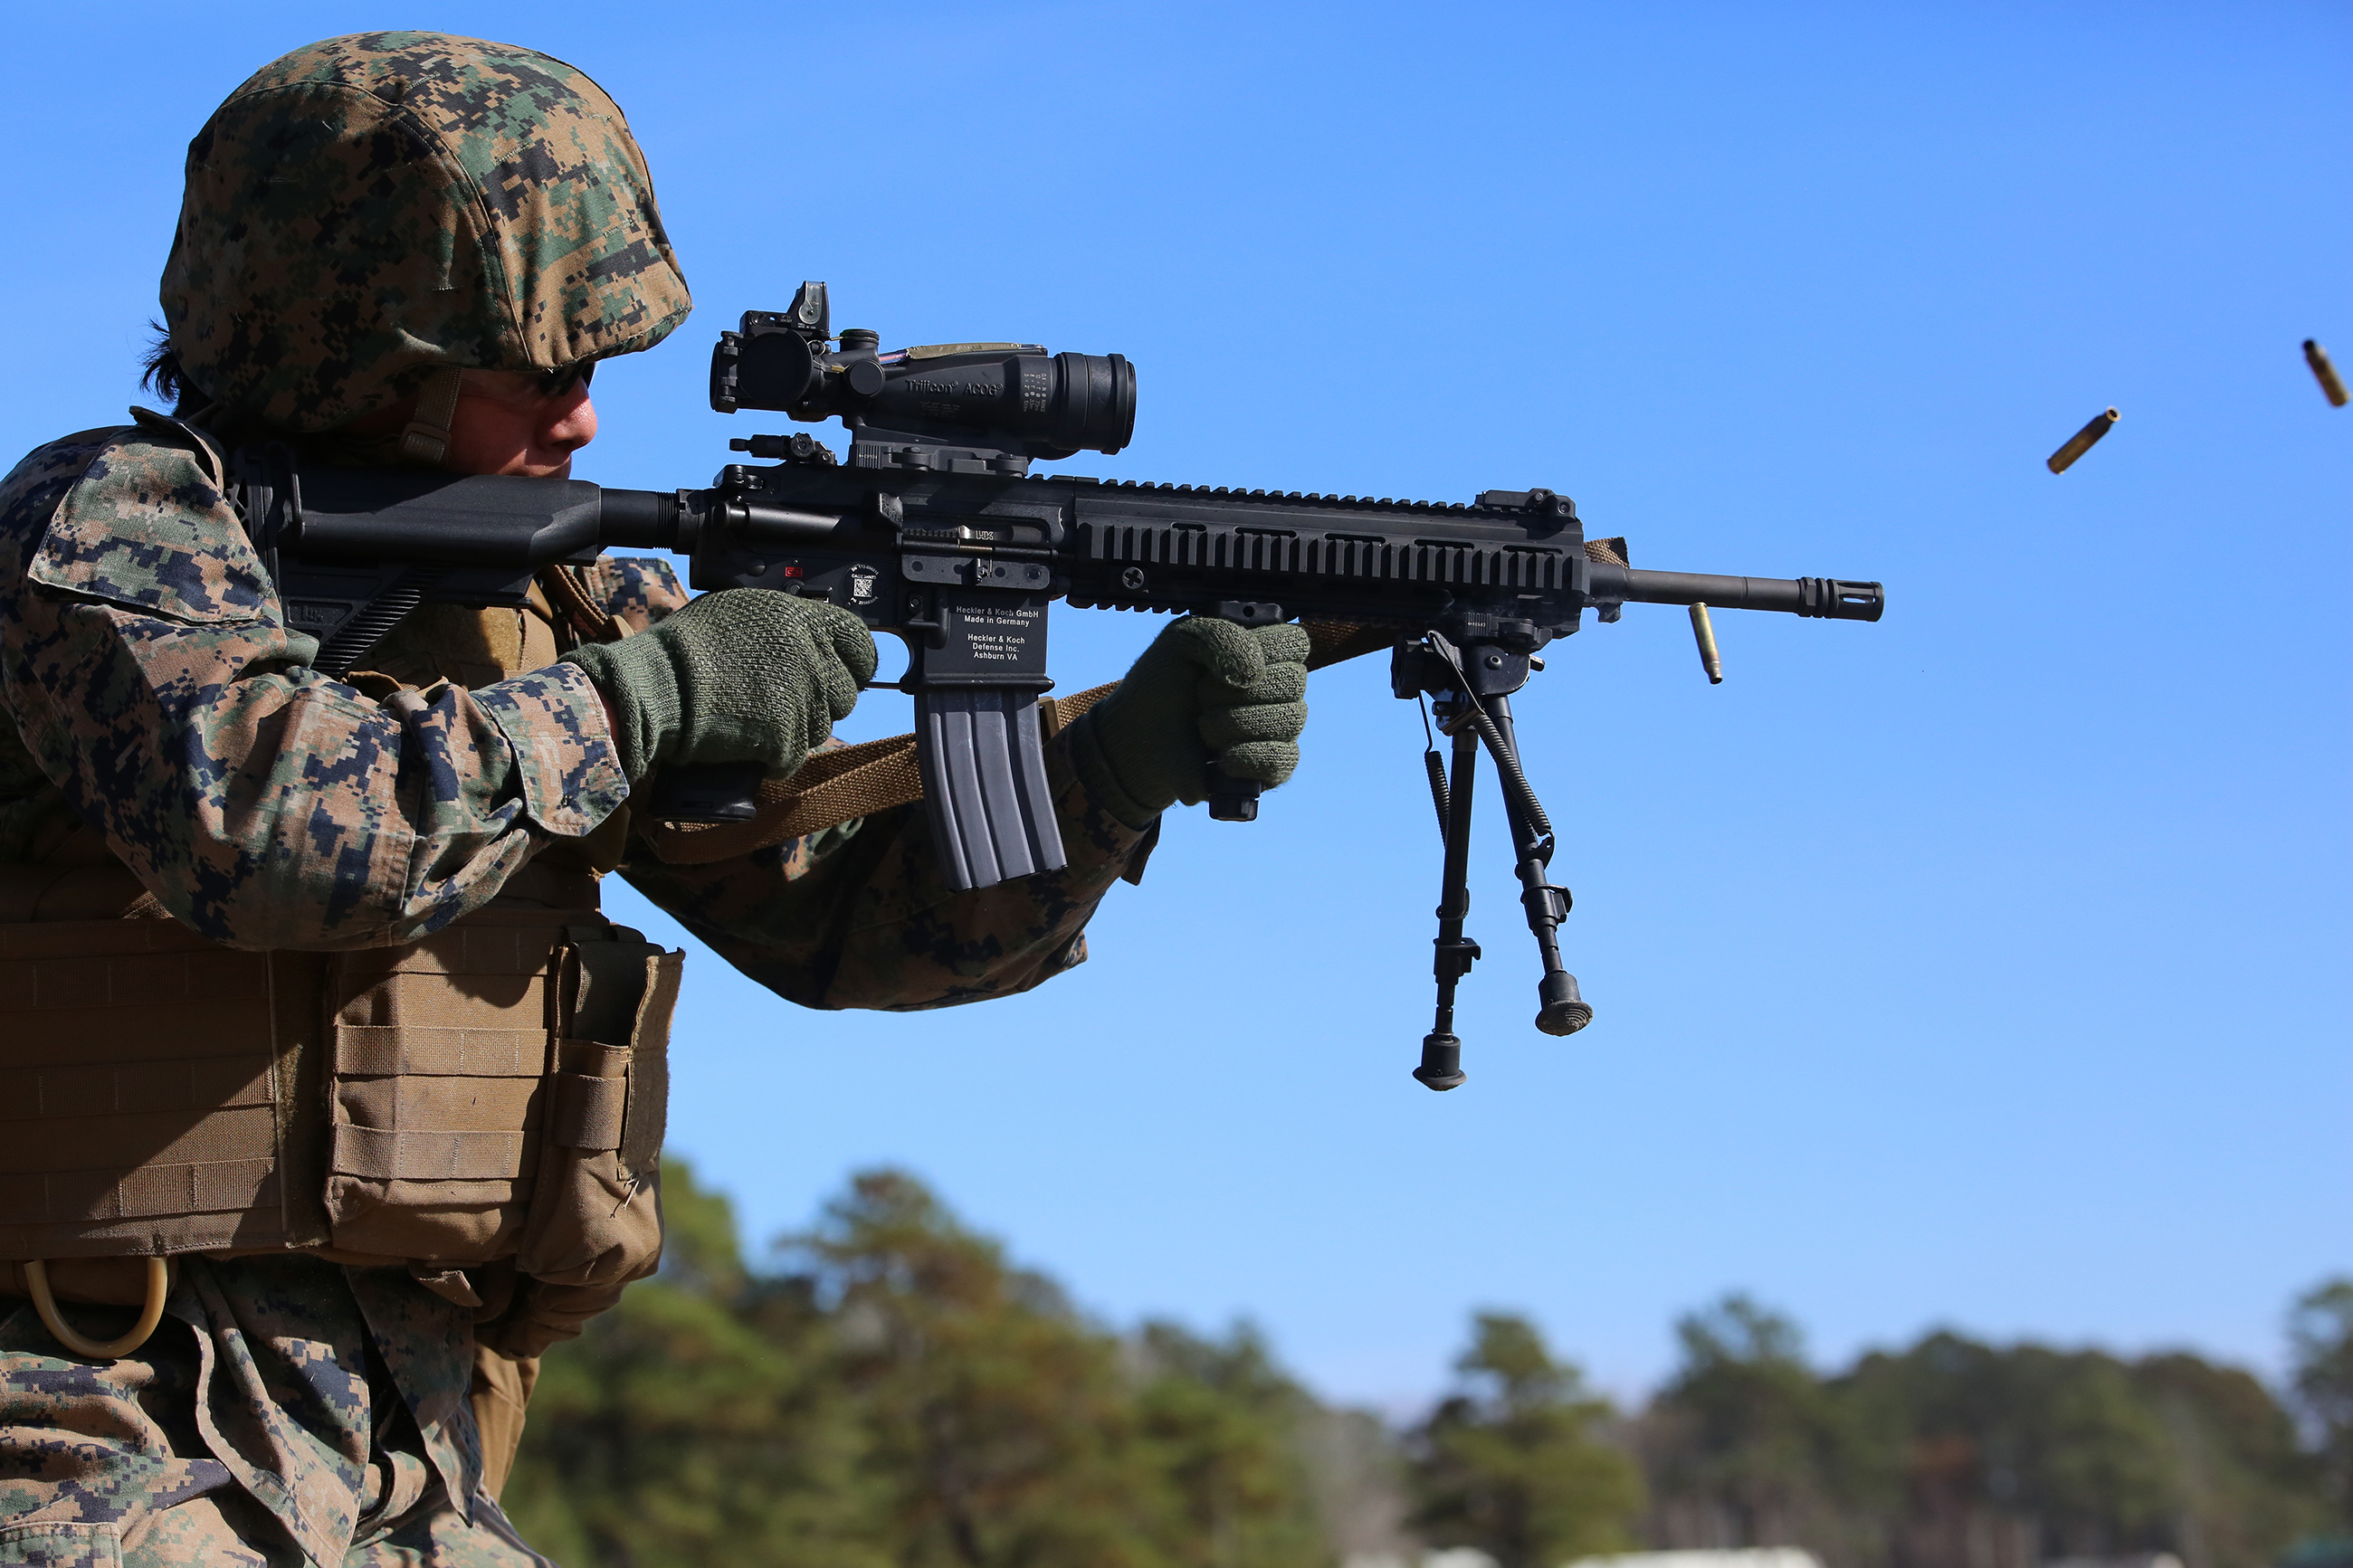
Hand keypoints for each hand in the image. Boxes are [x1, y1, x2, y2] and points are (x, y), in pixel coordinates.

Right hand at [563, 589, 876, 784]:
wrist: (657, 687)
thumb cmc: (687, 648)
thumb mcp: (743, 613)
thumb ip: (787, 625)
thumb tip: (812, 639)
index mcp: (804, 620)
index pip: (861, 643)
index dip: (855, 663)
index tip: (846, 674)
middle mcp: (812, 657)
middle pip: (845, 693)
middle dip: (821, 701)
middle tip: (783, 701)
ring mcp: (803, 699)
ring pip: (822, 727)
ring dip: (796, 729)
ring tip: (756, 718)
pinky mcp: (787, 738)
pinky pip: (794, 756)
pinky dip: (772, 756)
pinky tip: (747, 741)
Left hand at [1069, 617, 1309, 827]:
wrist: (1140, 736)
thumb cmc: (1165, 682)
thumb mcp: (1181, 640)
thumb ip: (1219, 637)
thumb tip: (1254, 675)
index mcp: (1266, 649)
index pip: (1295, 642)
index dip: (1261, 650)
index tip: (1219, 662)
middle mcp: (1282, 687)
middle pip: (1292, 681)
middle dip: (1234, 690)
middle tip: (1201, 695)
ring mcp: (1282, 727)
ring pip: (1288, 719)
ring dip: (1233, 723)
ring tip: (1203, 726)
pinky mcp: (1274, 766)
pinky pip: (1283, 759)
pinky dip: (1247, 757)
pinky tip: (1221, 758)